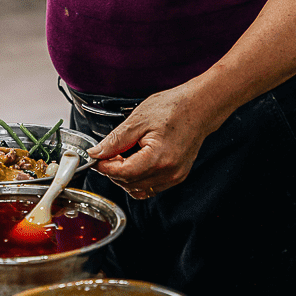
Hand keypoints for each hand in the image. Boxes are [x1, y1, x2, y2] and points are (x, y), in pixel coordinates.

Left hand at [87, 82, 215, 199]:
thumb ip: (116, 139)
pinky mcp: (177, 176)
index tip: (96, 157)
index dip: (105, 167)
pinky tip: (136, 160)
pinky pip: (151, 186)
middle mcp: (169, 173)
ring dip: (125, 176)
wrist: (200, 106)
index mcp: (158, 158)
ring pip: (139, 188)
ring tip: (123, 154)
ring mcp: (175, 177)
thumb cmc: (174, 107)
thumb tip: (97, 152)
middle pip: (129, 183)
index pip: (122, 174)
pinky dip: (138, 177)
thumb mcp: (138, 119)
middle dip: (113, 171)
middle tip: (108, 152)